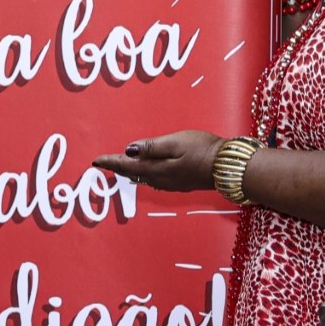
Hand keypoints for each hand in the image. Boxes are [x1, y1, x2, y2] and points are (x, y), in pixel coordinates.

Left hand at [91, 131, 223, 192]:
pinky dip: (144, 174)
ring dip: (130, 172)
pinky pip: (155, 180)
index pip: (127, 165)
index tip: (96, 161)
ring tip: (119, 167)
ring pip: (143, 178)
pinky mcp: (180, 183)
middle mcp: (161, 179)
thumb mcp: (176, 142)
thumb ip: (152, 147)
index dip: (111, 162)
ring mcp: (171, 183)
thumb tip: (129, 150)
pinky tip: (144, 172)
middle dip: (117, 167)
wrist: (228, 167)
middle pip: (133, 173)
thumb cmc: (203, 149)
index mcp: (157, 168)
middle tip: (103, 163)